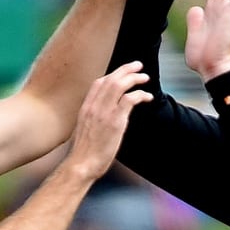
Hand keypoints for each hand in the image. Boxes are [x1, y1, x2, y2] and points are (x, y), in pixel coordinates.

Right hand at [65, 62, 152, 179]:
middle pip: (110, 79)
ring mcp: (104, 112)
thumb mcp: (84, 130)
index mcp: (85, 107)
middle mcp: (93, 106)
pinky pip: (130, 99)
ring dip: (134, 78)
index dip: (112, 74)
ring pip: (120, 85)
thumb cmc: (84, 153)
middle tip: (138, 65)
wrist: (81, 164)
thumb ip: (93, 119)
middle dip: (126, 69)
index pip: (98, 82)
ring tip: (145, 77)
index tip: (122, 72)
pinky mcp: (115, 121)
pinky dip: (141, 94)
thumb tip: (104, 118)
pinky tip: (147, 97)